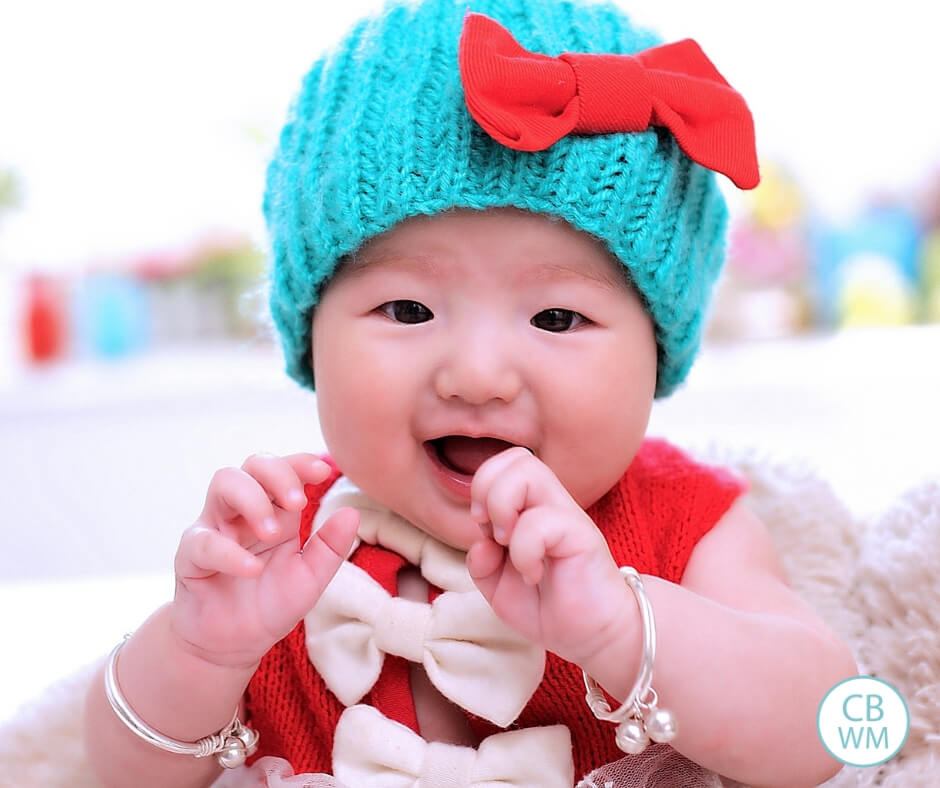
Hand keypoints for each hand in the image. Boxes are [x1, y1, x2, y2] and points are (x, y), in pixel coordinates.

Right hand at [171, 453, 358, 668]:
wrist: (233, 647)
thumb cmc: (271, 604)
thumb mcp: (310, 578)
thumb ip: (330, 547)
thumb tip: (352, 513)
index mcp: (276, 512)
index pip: (284, 470)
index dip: (301, 463)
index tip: (323, 471)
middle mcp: (243, 512)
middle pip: (253, 465)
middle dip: (277, 474)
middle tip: (298, 503)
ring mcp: (215, 529)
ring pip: (224, 483)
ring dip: (252, 499)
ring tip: (272, 532)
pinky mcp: (191, 556)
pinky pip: (204, 542)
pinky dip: (230, 553)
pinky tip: (252, 569)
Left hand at [466, 448, 628, 666]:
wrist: (593, 636)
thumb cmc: (550, 606)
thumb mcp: (499, 588)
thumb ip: (481, 563)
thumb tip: (480, 543)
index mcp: (529, 508)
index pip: (502, 464)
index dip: (482, 488)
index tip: (484, 529)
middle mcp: (549, 504)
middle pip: (516, 457)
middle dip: (488, 490)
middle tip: (495, 533)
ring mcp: (567, 516)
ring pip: (528, 472)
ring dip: (503, 509)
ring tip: (509, 546)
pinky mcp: (582, 535)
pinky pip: (540, 522)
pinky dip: (523, 551)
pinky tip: (532, 574)